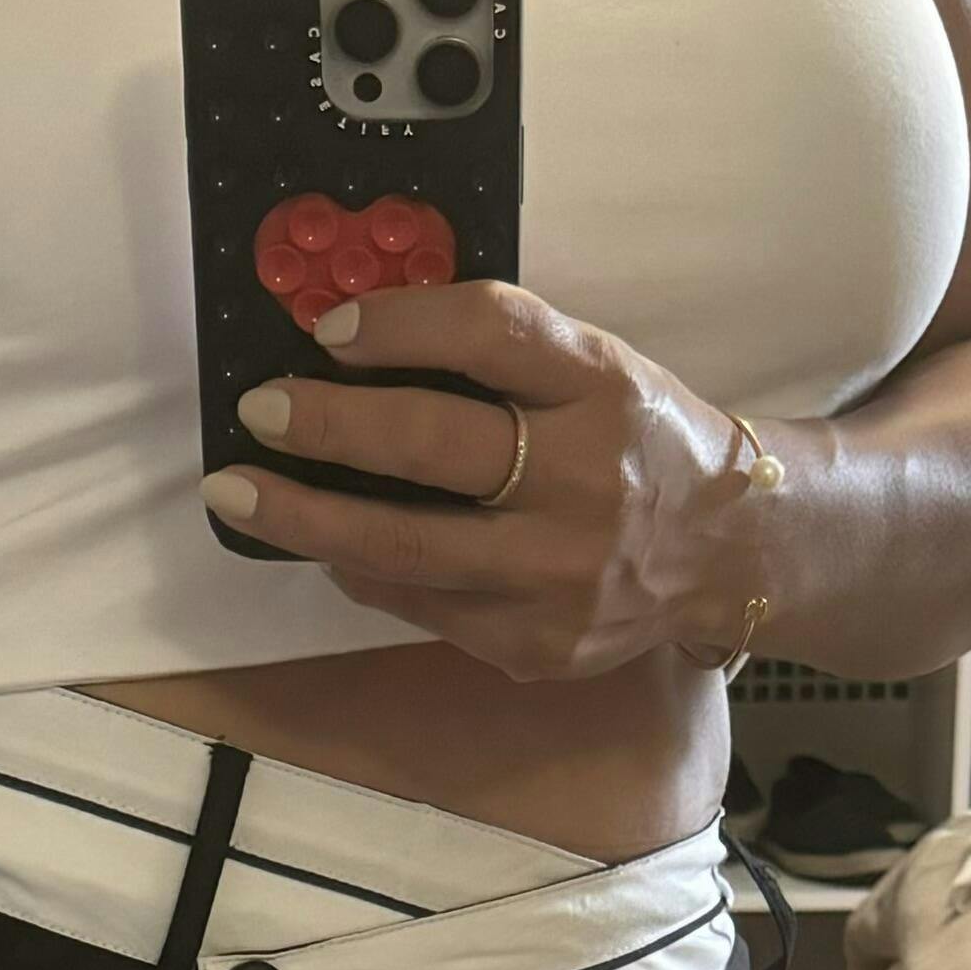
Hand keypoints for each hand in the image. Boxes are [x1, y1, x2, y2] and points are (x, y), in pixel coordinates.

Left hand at [201, 277, 771, 686]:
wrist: (730, 550)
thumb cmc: (640, 441)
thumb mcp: (597, 368)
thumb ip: (501, 351)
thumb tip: (355, 344)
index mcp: (605, 388)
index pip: (491, 333)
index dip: (399, 325)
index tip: (327, 329)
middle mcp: (589, 482)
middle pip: (436, 445)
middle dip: (329, 426)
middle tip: (259, 411)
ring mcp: (562, 575)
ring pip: (408, 549)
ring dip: (307, 518)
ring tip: (241, 494)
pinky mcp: (540, 644)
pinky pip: (425, 606)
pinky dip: (365, 572)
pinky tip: (328, 548)